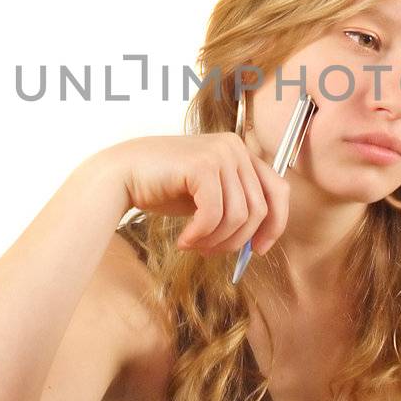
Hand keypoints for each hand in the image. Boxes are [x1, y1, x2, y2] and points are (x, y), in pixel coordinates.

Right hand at [97, 134, 289, 257]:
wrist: (122, 175)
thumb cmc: (164, 188)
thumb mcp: (209, 197)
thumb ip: (235, 207)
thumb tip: (261, 240)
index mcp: (241, 152)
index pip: (279, 189)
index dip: (275, 224)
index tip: (258, 250)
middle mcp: (235, 147)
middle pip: (260, 209)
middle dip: (237, 240)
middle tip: (211, 253)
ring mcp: (221, 153)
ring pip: (238, 216)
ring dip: (216, 241)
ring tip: (194, 246)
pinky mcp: (202, 165)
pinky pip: (215, 215)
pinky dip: (200, 235)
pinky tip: (183, 240)